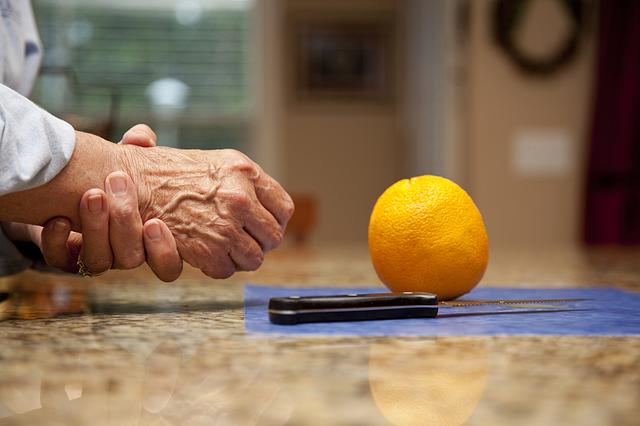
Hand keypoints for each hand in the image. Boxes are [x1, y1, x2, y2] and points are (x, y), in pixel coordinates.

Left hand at [2, 125, 182, 281]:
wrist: (67, 185)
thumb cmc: (109, 174)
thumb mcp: (127, 157)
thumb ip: (139, 145)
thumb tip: (143, 139)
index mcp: (148, 239)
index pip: (168, 266)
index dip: (164, 251)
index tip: (155, 222)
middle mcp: (124, 253)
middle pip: (132, 259)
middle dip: (125, 222)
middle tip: (117, 182)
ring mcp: (95, 257)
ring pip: (99, 261)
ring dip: (96, 228)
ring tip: (91, 195)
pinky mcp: (64, 257)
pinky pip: (62, 261)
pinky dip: (59, 241)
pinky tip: (59, 219)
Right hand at [123, 146, 293, 277]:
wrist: (131, 182)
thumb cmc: (170, 171)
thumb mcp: (217, 162)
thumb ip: (246, 181)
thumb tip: (266, 203)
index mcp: (245, 172)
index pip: (284, 209)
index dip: (274, 221)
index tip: (263, 225)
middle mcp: (240, 198)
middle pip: (273, 237)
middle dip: (259, 243)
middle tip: (244, 240)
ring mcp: (225, 226)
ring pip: (254, 258)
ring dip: (240, 258)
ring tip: (225, 248)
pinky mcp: (208, 250)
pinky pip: (227, 270)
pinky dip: (218, 267)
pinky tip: (206, 254)